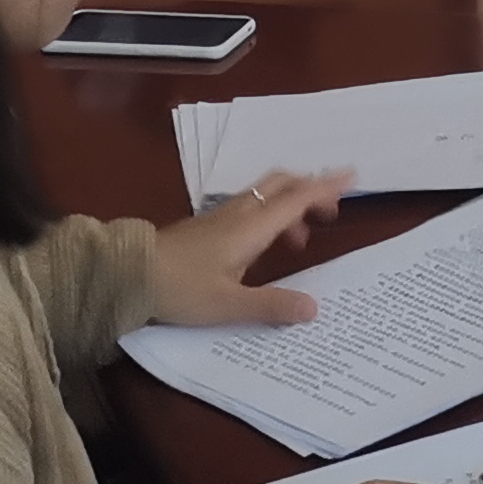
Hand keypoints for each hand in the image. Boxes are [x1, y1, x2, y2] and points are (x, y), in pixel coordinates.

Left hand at [152, 169, 348, 328]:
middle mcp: (239, 213)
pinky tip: (263, 245)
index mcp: (251, 227)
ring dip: (288, 205)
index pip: (296, 199)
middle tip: (329, 212)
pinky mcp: (208, 225)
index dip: (326, 187)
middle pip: (281, 184)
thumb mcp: (229, 304)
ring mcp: (221, 215)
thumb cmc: (181, 288)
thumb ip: (271, 305)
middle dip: (310, 190)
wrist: (129, 273)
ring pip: (264, 194)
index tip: (353, 175)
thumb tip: (314, 308)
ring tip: (298, 240)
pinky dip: (269, 214)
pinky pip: (249, 205)